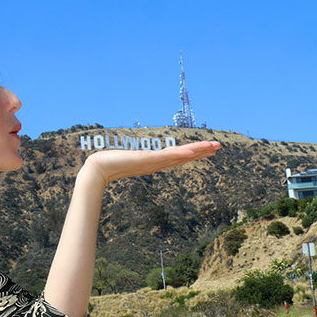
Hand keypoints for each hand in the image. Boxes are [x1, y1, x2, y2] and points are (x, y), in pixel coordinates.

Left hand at [81, 141, 220, 187]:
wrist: (98, 169)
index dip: (193, 153)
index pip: (177, 157)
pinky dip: (179, 155)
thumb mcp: (125, 158)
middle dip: (201, 151)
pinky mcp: (146, 160)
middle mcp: (156, 163)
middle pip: (183, 157)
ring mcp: (152, 163)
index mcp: (153, 162)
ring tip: (213, 146)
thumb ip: (130, 157)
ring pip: (179, 156)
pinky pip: (166, 157)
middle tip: (219, 146)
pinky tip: (191, 151)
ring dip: (196, 151)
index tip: (208, 150)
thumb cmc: (108, 164)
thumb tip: (130, 155)